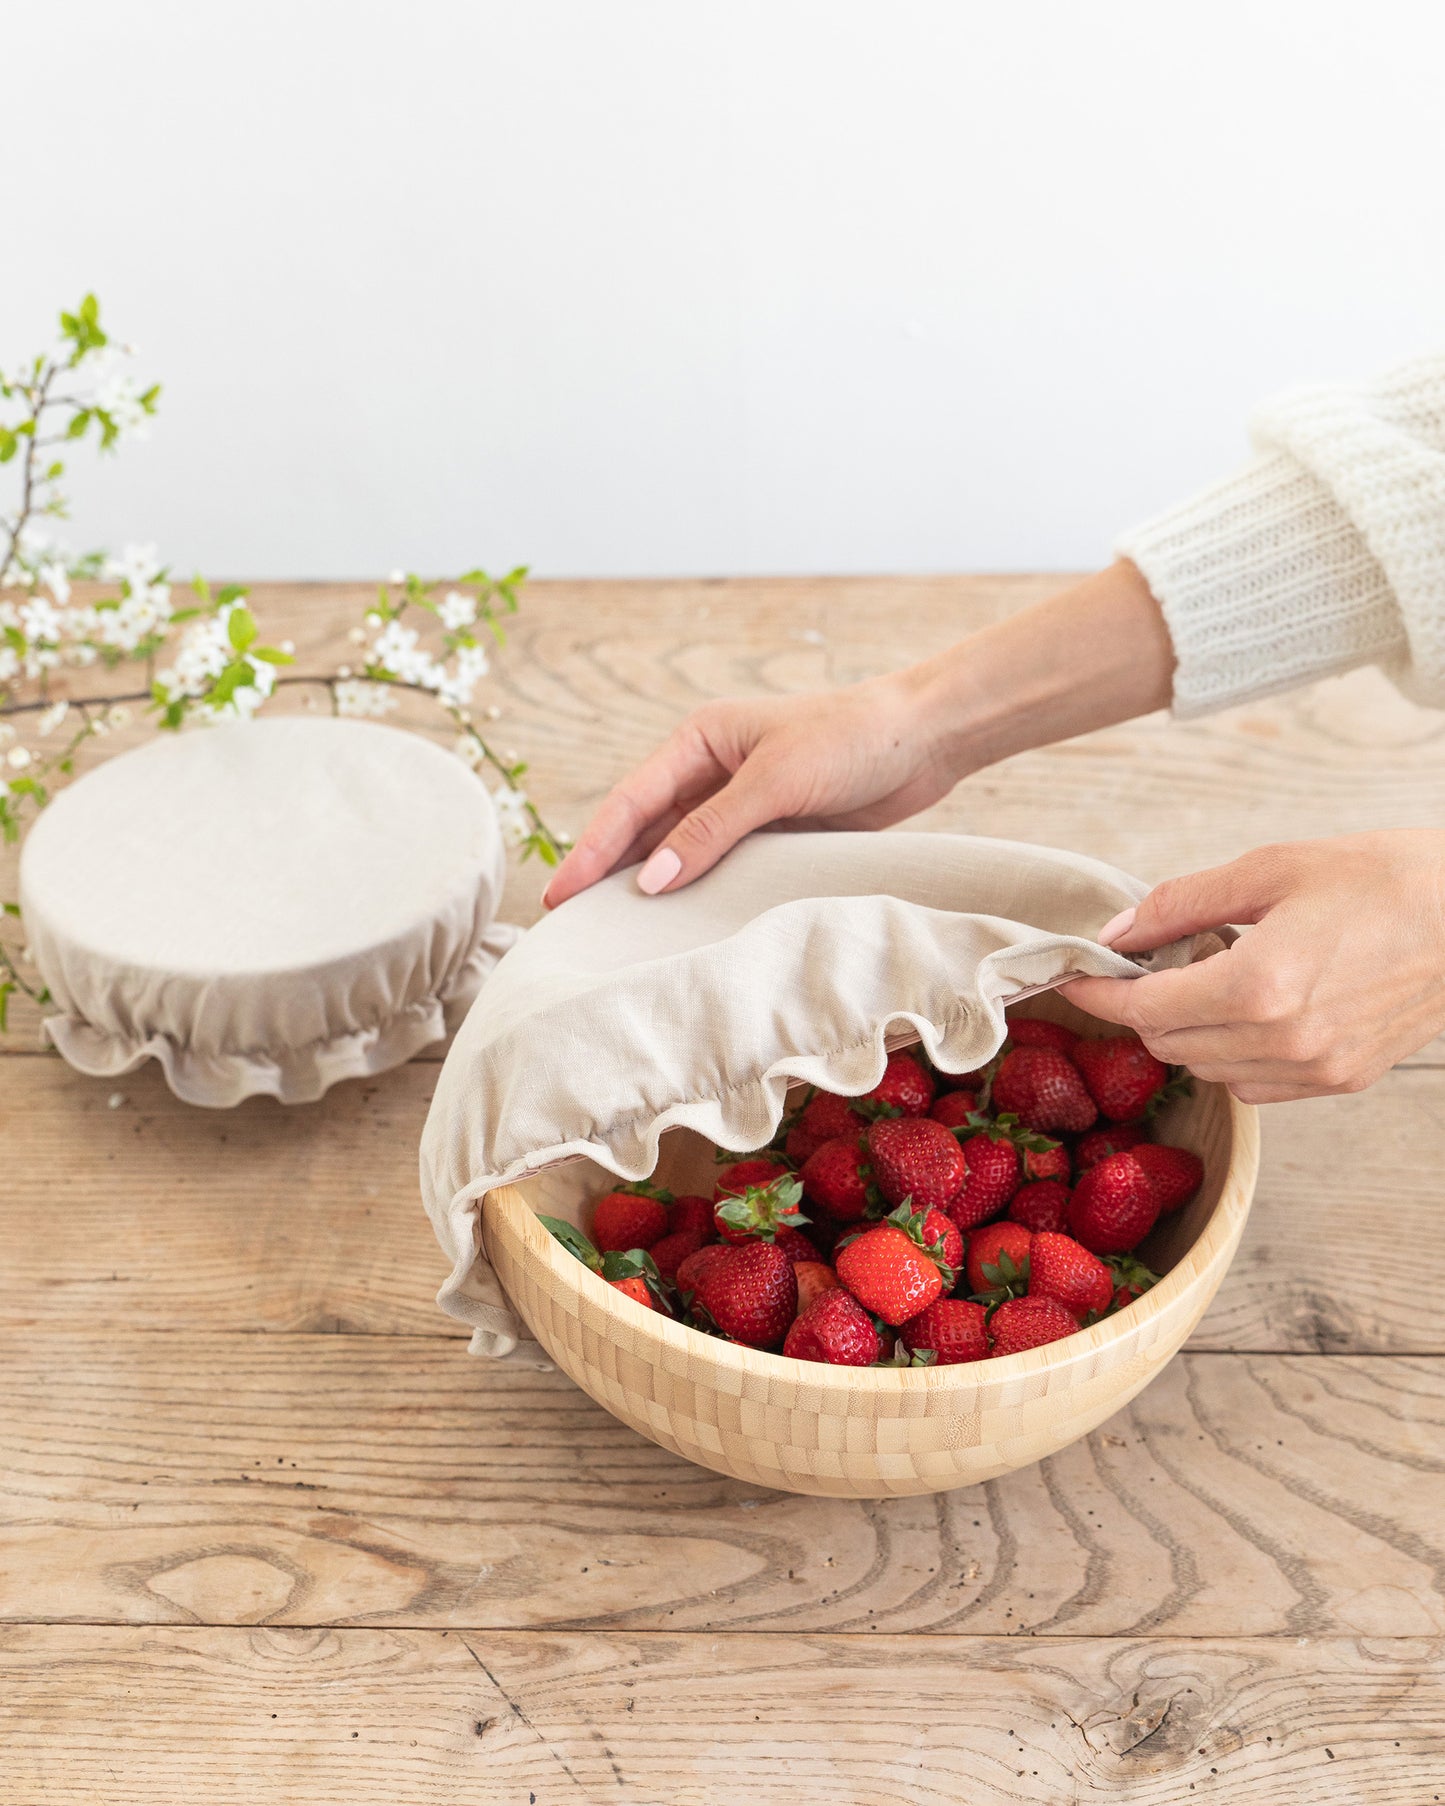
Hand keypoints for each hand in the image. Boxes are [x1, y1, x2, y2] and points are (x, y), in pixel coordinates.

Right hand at [543, 669, 959, 905]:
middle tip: (569, 921)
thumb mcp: (774, 781)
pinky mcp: (774, 830)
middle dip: (607, 870)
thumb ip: (711, 831)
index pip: (631, 800)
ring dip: (651, 885)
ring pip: (680, 849)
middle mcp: (713, 768)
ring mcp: (742, 801)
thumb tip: (651, 879)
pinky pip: (722, 865)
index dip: (592, 849)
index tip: (561, 894)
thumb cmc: (850, 739)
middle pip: (646, 827)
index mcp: (700, 739)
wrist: (925, 740)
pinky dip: (698, 890)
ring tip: (613, 930)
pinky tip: (679, 922)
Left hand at [1060, 831, 1444, 1102]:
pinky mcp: (1342, 1080)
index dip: (1099, 993)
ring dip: (1187, 1031)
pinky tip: (1250, 1009)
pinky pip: (1254, 1085)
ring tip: (1208, 978)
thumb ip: (1183, 904)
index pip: (1144, 1008)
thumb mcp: (1272, 869)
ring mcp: (1316, 1068)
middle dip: (1143, 1006)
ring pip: (1207, 1070)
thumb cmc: (1385, 879)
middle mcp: (1285, 1040)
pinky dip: (1232, 1054)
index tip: (1075, 977)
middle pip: (1168, 1044)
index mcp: (1260, 985)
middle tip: (1148, 963)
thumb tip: (1120, 931)